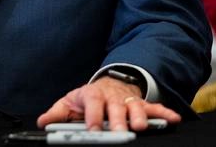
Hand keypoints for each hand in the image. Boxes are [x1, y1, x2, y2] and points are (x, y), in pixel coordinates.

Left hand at [36, 76, 180, 131]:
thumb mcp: (70, 102)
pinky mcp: (141, 104)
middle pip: (115, 108)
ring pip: (135, 107)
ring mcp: (127, 100)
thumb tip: (42, 122)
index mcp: (92, 95)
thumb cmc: (88, 97)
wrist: (107, 84)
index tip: (93, 128)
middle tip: (119, 132)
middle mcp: (111, 97)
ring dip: (139, 116)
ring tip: (140, 126)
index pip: (92, 104)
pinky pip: (154, 108)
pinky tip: (173, 119)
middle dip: (118, 120)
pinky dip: (164, 113)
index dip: (92, 116)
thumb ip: (57, 113)